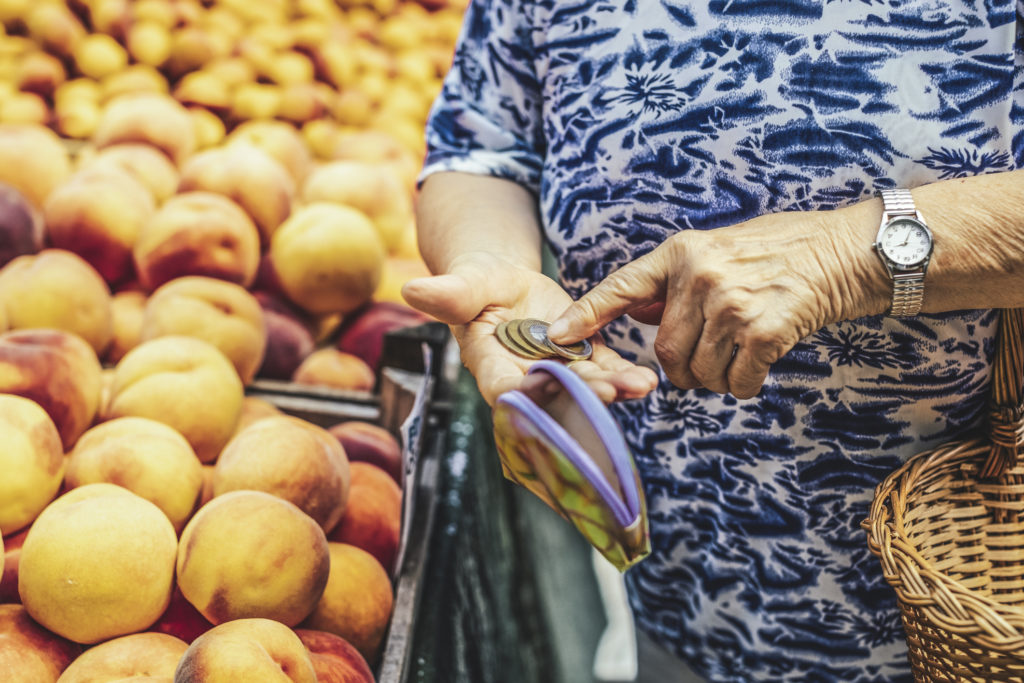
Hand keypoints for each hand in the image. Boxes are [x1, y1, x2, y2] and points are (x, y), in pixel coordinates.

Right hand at [401, 252, 658, 405]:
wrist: (504, 286)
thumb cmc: (477, 285)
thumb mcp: (465, 284)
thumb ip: (449, 293)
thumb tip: (411, 290)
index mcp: (490, 364)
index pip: (503, 387)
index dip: (522, 393)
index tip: (541, 386)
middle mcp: (525, 378)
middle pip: (553, 396)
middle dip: (580, 397)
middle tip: (608, 392)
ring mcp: (556, 373)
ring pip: (584, 389)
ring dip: (612, 391)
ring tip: (639, 386)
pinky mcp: (583, 361)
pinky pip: (605, 372)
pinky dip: (625, 377)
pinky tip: (647, 379)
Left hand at [547, 211, 888, 398]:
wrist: (847, 251)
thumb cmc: (781, 251)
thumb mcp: (717, 249)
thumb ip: (676, 280)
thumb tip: (638, 311)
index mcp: (682, 252)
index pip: (622, 287)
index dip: (587, 315)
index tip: (557, 336)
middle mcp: (700, 276)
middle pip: (663, 352)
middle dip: (680, 372)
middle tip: (702, 367)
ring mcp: (731, 304)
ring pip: (697, 372)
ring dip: (714, 381)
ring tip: (737, 359)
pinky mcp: (763, 331)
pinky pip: (736, 383)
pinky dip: (744, 386)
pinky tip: (759, 365)